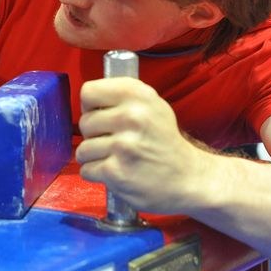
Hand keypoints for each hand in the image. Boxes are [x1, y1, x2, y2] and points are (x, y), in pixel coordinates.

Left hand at [75, 77, 206, 213]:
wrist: (188, 177)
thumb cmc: (164, 139)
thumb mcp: (152, 104)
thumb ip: (121, 97)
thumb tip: (87, 100)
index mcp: (137, 94)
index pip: (88, 92)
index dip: (91, 106)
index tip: (103, 115)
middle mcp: (131, 116)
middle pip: (84, 122)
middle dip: (94, 134)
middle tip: (114, 141)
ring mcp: (123, 145)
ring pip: (82, 149)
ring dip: (94, 157)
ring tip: (115, 158)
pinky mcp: (116, 172)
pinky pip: (86, 169)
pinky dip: (96, 173)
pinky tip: (115, 171)